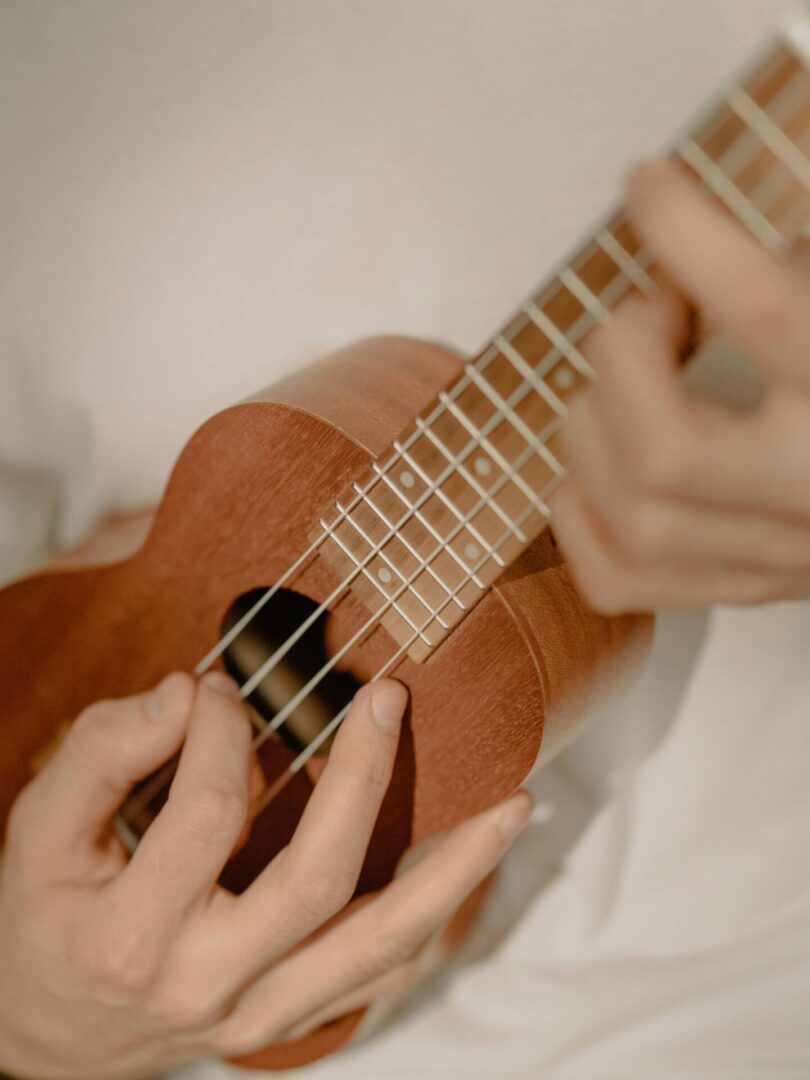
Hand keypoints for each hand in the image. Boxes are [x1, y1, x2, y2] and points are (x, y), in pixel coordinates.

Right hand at [0, 672, 531, 1078]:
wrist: (45, 1038)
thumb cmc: (42, 921)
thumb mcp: (38, 831)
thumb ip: (104, 752)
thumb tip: (190, 693)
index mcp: (132, 938)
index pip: (206, 811)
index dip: (220, 730)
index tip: (219, 688)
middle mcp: (208, 985)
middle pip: (317, 877)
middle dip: (362, 776)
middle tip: (388, 697)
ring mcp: (260, 1014)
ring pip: (380, 945)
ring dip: (454, 871)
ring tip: (514, 806)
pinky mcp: (289, 1020)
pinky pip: (383, 972)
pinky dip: (435, 914)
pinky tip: (470, 862)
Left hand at [549, 160, 809, 612]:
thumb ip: (786, 274)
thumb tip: (676, 194)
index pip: (769, 312)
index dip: (689, 233)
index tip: (649, 183)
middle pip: (665, 454)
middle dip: (621, 358)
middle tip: (651, 313)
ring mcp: (782, 555)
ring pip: (635, 518)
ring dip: (591, 427)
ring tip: (626, 379)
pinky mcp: (745, 586)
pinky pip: (619, 577)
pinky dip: (579, 513)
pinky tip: (601, 460)